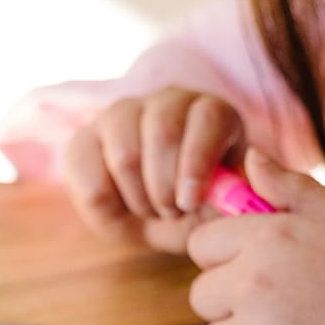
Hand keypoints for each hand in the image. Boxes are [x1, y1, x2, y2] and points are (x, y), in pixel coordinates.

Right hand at [60, 88, 244, 253]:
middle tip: (173, 212)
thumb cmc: (199, 211)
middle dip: (166, 187)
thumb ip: (235, 201)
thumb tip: (239, 194)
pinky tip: (122, 206)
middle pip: (164, 131)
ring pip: (125, 153)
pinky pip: (86, 169)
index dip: (197, 162)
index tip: (190, 201)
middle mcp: (168, 102)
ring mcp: (123, 114)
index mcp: (213, 113)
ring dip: (140, 198)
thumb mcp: (224, 211)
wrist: (155, 222)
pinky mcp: (85, 138)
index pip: (207, 118)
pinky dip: (107, 202)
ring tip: (152, 210)